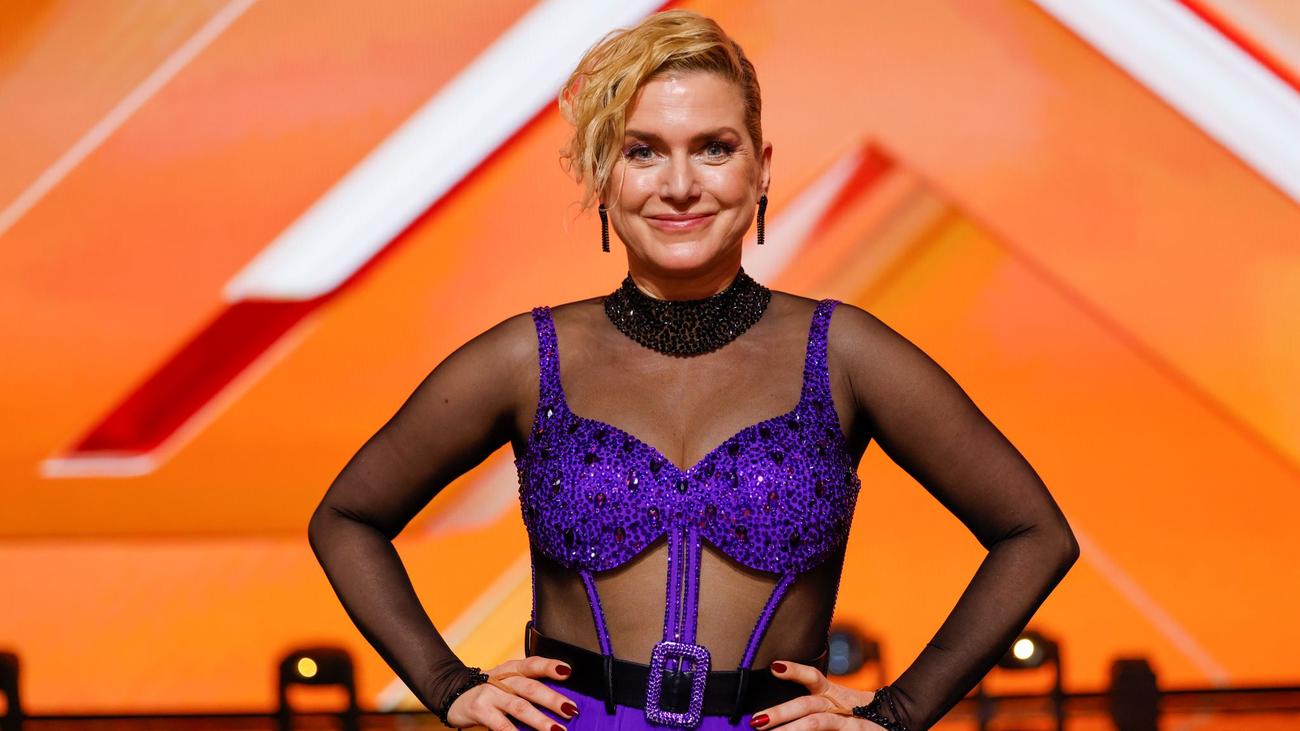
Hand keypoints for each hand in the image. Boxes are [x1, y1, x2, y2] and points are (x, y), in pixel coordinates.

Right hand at [443, 655, 577, 730]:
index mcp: (512, 668)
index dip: (550, 666)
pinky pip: (501, 725)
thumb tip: (561, 706)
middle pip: (530, 687)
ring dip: (540, 720)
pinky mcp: (480, 710)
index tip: (568, 672)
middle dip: (553, 699)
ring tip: (557, 730)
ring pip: (519, 707)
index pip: (533, 663)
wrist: (452, 693)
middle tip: (571, 710)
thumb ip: (529, 689)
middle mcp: (502, 678)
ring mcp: (490, 694)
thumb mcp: (508, 683)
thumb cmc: (490, 691)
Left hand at [749, 660, 886, 728]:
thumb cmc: (863, 715)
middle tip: (756, 720)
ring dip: (793, 728)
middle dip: (781, 712)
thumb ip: (813, 704)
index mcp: (835, 694)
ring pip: (818, 723)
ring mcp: (852, 722)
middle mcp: (842, 705)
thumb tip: (773, 714)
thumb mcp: (839, 703)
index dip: (795, 671)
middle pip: (808, 704)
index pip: (814, 677)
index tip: (774, 667)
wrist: (901, 720)